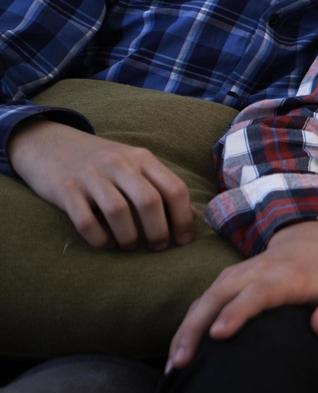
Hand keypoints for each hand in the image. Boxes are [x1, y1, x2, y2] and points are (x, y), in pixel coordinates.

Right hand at [9, 117, 194, 250]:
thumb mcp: (135, 165)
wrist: (51, 144)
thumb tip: (192, 216)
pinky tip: (106, 244)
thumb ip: (161, 186)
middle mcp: (119, 163)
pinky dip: (99, 238)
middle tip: (158, 248)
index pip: (174, 188)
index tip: (183, 240)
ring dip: (129, 236)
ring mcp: (91, 175)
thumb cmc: (103, 162)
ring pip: (118, 211)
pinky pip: (85, 220)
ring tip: (131, 247)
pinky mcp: (65, 189)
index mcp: (142, 158)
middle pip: (149, 201)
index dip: (183, 218)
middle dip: (159, 231)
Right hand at [166, 220, 317, 371]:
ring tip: (174, 365)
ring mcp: (235, 275)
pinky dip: (186, 326)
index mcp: (285, 276)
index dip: (238, 311)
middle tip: (182, 362)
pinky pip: (200, 303)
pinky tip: (177, 354)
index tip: (220, 334)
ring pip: (203, 300)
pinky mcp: (224, 283)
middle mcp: (254, 272)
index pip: (258, 292)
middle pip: (218, 296)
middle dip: (197, 326)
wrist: (310, 241)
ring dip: (185, 330)